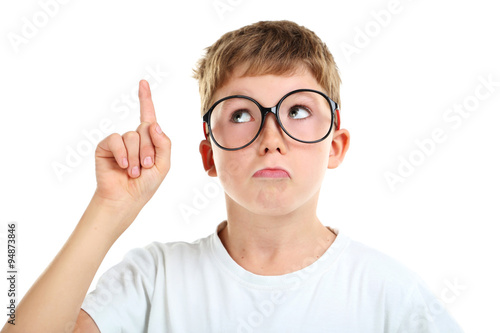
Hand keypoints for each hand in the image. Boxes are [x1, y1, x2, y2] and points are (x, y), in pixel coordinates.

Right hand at [94, 80, 170, 213]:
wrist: (125, 199)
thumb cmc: (145, 184)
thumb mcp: (163, 165)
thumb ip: (164, 144)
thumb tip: (154, 124)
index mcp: (149, 140)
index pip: (148, 116)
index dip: (146, 99)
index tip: (143, 82)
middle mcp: (134, 138)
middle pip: (146, 129)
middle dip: (149, 150)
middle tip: (145, 167)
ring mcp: (120, 142)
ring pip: (132, 135)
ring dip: (136, 156)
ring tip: (133, 172)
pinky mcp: (106, 146)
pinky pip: (117, 139)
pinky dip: (122, 154)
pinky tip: (122, 166)